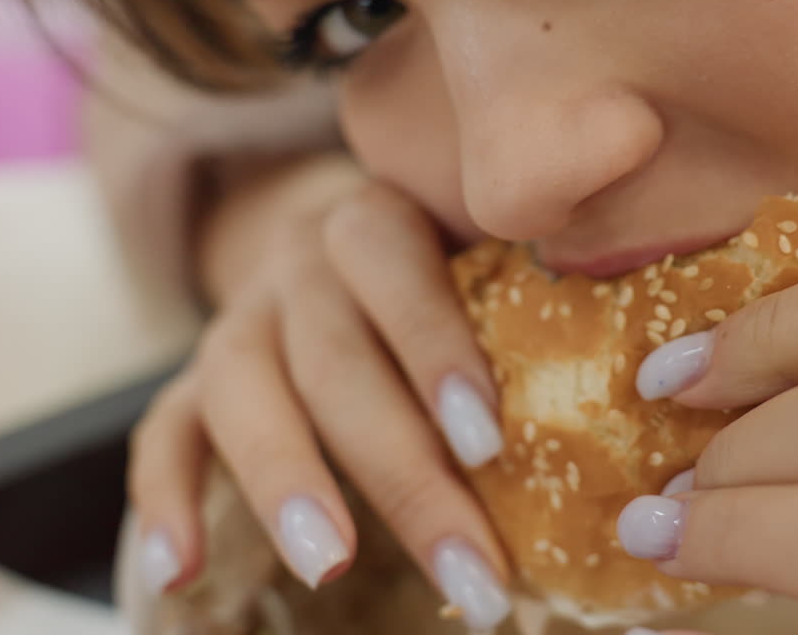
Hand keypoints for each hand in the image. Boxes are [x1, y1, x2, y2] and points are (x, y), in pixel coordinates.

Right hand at [129, 154, 511, 629]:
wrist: (335, 249)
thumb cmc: (440, 278)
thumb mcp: (479, 264)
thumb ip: (528, 307)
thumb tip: (637, 401)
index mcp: (376, 225)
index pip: (397, 271)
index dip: (435, 351)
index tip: (487, 445)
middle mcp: (298, 266)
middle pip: (335, 359)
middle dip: (402, 470)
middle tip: (468, 568)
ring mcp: (238, 321)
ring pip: (242, 389)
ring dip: (287, 481)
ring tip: (332, 566)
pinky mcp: (193, 379)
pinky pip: (161, 430)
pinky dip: (164, 499)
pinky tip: (181, 572)